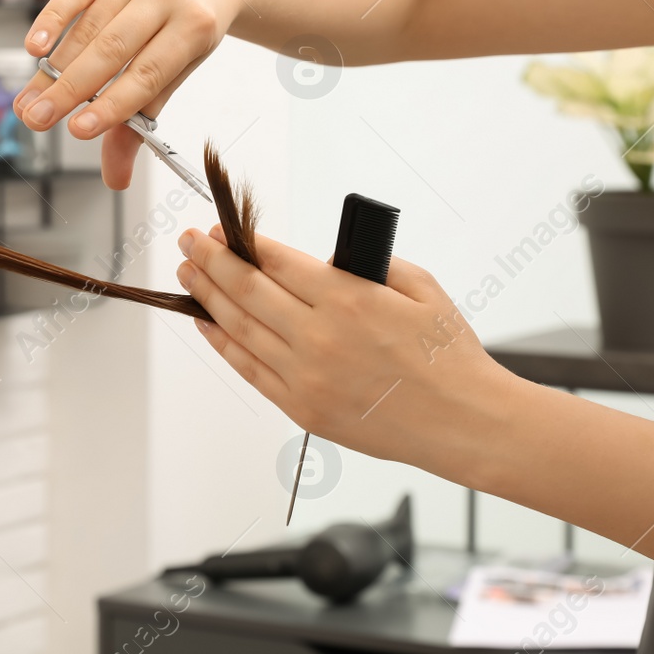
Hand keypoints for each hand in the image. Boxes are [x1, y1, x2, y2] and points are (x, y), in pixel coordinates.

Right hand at [14, 0, 241, 189]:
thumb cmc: (187, 32)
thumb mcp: (178, 72)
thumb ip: (141, 120)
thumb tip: (115, 179)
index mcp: (194, 28)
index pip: (147, 74)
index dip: (112, 104)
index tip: (78, 130)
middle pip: (111, 50)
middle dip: (70, 89)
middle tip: (37, 120)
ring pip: (89, 27)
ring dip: (54, 68)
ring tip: (29, 101)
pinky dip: (51, 20)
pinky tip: (34, 49)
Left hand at [174, 225, 515, 463]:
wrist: (464, 422)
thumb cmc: (449, 358)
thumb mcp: (420, 286)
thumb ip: (367, 266)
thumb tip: (326, 262)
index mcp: (349, 298)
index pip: (277, 261)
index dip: (243, 242)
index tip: (221, 230)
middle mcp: (319, 335)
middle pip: (246, 289)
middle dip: (211, 261)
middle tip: (189, 242)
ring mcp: (306, 376)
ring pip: (240, 328)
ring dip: (208, 297)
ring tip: (189, 276)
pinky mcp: (303, 408)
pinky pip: (250, 370)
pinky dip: (223, 344)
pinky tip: (208, 324)